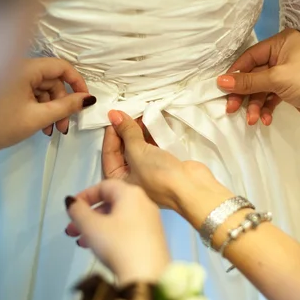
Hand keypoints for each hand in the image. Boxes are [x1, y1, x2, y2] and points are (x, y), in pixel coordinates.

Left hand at [0, 57, 96, 168]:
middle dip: (63, 104)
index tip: (85, 101)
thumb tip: (89, 99)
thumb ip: (66, 106)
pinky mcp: (12, 89)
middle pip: (53, 82)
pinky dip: (42, 110)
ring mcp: (15, 79)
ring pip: (45, 91)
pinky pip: (34, 96)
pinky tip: (42, 127)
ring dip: (53, 110)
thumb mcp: (39, 117)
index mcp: (26, 69)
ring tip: (52, 131)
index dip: (77, 82)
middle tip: (64, 127)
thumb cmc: (2, 125)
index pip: (61, 67)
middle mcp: (21, 69)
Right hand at [65, 180, 169, 283]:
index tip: (74, 206)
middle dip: (88, 216)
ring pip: (117, 219)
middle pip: (110, 203)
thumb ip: (78, 211)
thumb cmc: (124, 248)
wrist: (147, 276)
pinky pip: (127, 231)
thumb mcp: (91, 226)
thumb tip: (72, 203)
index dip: (85, 196)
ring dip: (97, 228)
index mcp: (131, 194)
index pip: (103, 186)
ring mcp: (150, 222)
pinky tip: (101, 249)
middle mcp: (144, 205)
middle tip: (74, 226)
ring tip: (83, 241)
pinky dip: (111, 236)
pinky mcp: (152, 240)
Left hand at [101, 110, 231, 220]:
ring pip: (138, 146)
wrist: (192, 187)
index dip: (111, 132)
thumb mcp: (137, 152)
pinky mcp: (162, 165)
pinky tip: (154, 122)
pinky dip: (151, 135)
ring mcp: (147, 171)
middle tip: (130, 112)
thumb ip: (126, 132)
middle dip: (126, 130)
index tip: (116, 115)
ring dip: (139, 131)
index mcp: (117, 181)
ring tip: (142, 114)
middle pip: (122, 149)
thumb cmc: (158, 174)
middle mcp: (130, 177)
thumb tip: (113, 114)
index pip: (108, 152)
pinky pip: (152, 147)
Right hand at [217, 29, 299, 123]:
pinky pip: (268, 96)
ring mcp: (284, 72)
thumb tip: (220, 82)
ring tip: (252, 119)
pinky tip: (265, 119)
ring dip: (254, 105)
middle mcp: (281, 55)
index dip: (236, 74)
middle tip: (231, 109)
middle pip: (253, 74)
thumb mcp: (275, 80)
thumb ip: (248, 82)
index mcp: (280, 43)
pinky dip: (265, 108)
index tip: (223, 89)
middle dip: (244, 94)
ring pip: (259, 88)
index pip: (250, 57)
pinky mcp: (286, 88)